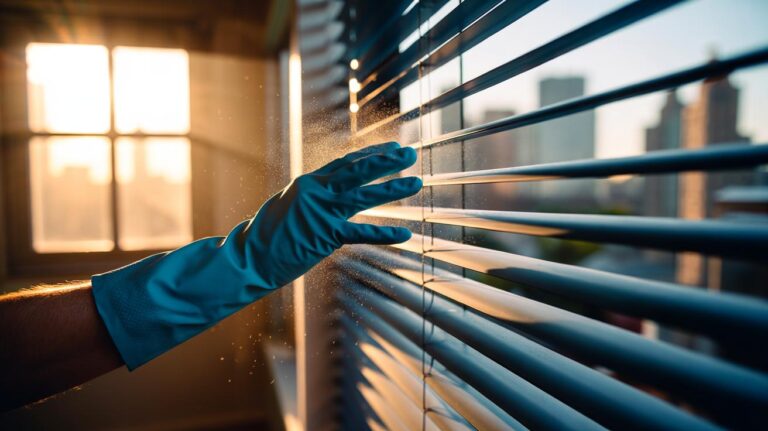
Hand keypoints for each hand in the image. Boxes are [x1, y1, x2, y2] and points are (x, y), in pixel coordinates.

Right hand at [248, 141, 420, 287]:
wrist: (248, 257)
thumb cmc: (267, 235)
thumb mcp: (289, 205)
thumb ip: (310, 198)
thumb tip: (325, 194)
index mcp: (310, 183)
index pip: (347, 163)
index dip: (372, 154)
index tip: (392, 148)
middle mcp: (317, 191)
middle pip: (359, 170)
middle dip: (387, 161)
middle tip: (411, 153)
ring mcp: (322, 212)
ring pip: (365, 195)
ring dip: (393, 189)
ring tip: (416, 182)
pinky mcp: (325, 236)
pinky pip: (361, 232)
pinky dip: (384, 233)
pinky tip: (405, 234)